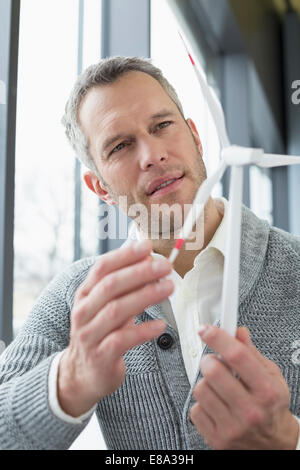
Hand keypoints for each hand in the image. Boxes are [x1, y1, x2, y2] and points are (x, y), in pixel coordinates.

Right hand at [57, 240, 173, 416]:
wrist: (82, 374)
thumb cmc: (100, 333)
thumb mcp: (106, 307)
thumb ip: (125, 287)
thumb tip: (149, 261)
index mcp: (85, 294)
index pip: (102, 268)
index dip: (125, 255)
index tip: (148, 247)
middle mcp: (84, 311)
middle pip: (111, 286)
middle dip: (139, 273)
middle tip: (165, 266)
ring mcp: (90, 334)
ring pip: (116, 310)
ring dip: (145, 296)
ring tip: (168, 288)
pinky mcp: (101, 356)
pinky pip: (122, 340)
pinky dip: (143, 330)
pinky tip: (161, 325)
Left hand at [190, 325, 298, 448]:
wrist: (274, 446)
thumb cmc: (271, 408)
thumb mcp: (271, 377)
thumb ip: (252, 353)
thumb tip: (238, 331)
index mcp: (266, 391)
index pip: (237, 356)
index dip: (218, 338)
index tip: (206, 330)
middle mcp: (250, 410)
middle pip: (213, 372)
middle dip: (209, 360)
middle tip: (213, 362)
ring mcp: (232, 427)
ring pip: (200, 389)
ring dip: (205, 383)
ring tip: (218, 388)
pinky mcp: (217, 439)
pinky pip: (195, 409)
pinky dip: (202, 404)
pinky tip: (215, 406)